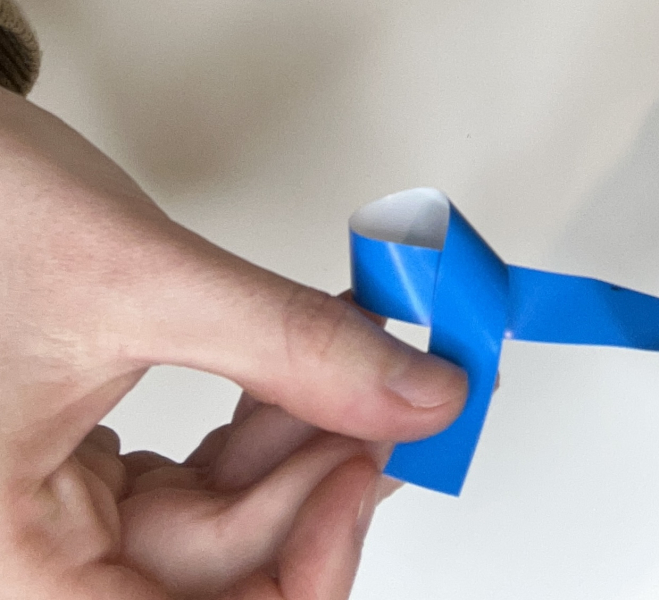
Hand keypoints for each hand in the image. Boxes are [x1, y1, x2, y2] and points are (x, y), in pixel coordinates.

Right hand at [0, 88, 466, 596]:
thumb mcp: (147, 284)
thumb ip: (291, 348)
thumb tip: (422, 397)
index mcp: (9, 543)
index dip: (295, 573)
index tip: (362, 480)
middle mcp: (32, 540)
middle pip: (218, 566)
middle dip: (316, 480)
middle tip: (391, 401)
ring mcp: (64, 502)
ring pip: (223, 516)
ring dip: (305, 440)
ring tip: (359, 366)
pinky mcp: (93, 457)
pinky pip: (206, 469)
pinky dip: (270, 418)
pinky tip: (313, 368)